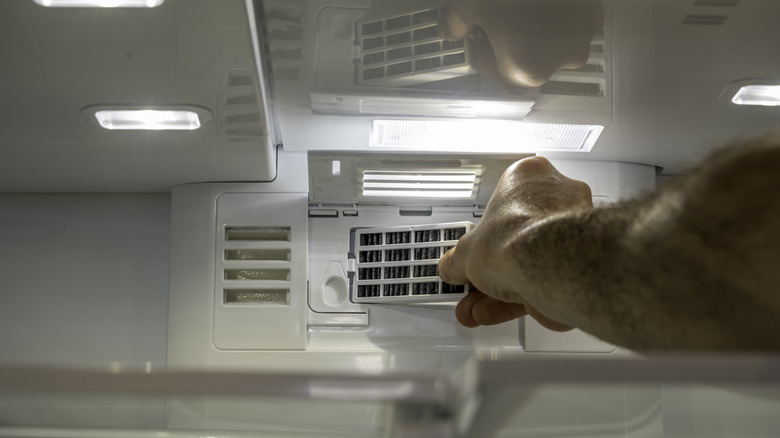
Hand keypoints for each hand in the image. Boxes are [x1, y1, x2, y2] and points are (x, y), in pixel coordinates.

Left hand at [438, 0, 603, 87]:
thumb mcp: (468, 5)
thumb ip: (456, 25)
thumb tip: (451, 29)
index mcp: (528, 69)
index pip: (502, 78)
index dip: (486, 56)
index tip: (480, 40)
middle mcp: (561, 59)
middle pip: (530, 62)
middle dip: (511, 45)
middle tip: (496, 20)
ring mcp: (583, 35)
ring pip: (552, 43)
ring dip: (535, 32)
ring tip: (518, 7)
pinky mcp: (595, 12)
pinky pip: (570, 24)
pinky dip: (556, 17)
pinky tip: (540, 2)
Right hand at [438, 157, 592, 329]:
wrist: (553, 264)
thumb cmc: (520, 236)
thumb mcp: (467, 251)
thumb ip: (457, 261)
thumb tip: (451, 267)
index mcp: (529, 177)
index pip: (502, 204)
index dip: (483, 234)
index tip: (472, 251)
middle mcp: (557, 198)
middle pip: (516, 238)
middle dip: (491, 269)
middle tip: (472, 285)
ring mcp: (572, 233)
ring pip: (530, 264)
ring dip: (499, 291)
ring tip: (476, 308)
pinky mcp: (579, 264)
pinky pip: (543, 281)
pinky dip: (518, 299)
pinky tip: (493, 313)